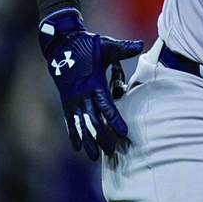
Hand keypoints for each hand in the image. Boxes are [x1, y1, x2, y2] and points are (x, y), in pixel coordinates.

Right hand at [39, 10, 143, 160]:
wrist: (62, 44)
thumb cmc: (87, 45)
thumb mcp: (106, 45)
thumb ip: (123, 49)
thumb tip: (140, 45)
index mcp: (93, 83)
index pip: (106, 106)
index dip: (114, 120)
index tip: (123, 133)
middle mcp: (82, 95)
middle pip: (94, 121)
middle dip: (102, 137)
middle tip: (112, 151)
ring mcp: (72, 100)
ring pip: (81, 125)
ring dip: (88, 141)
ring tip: (95, 157)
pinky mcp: (66, 101)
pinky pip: (70, 121)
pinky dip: (73, 134)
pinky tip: (77, 148)